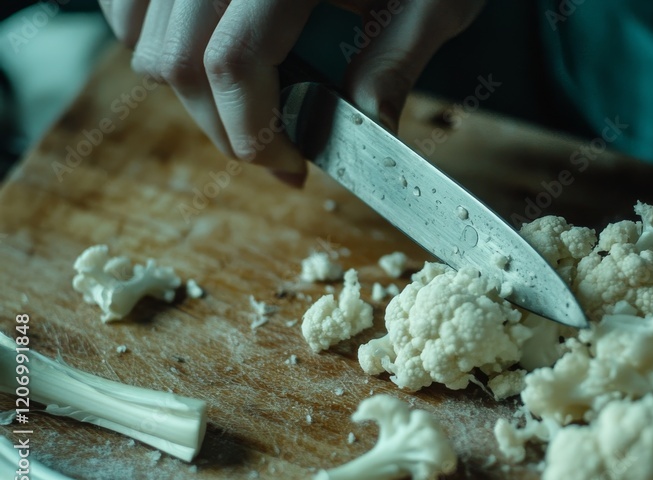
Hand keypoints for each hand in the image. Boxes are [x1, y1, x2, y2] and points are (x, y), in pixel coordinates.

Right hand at [98, 0, 484, 184]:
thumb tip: (368, 135)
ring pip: (143, 34)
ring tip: (251, 105)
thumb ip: (393, 63)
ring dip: (191, 91)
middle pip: (177, 58)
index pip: (232, 60)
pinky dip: (158, 40)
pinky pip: (131, 1)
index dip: (253, 131)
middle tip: (274, 152)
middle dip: (224, 128)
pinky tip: (214, 57)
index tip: (291, 164)